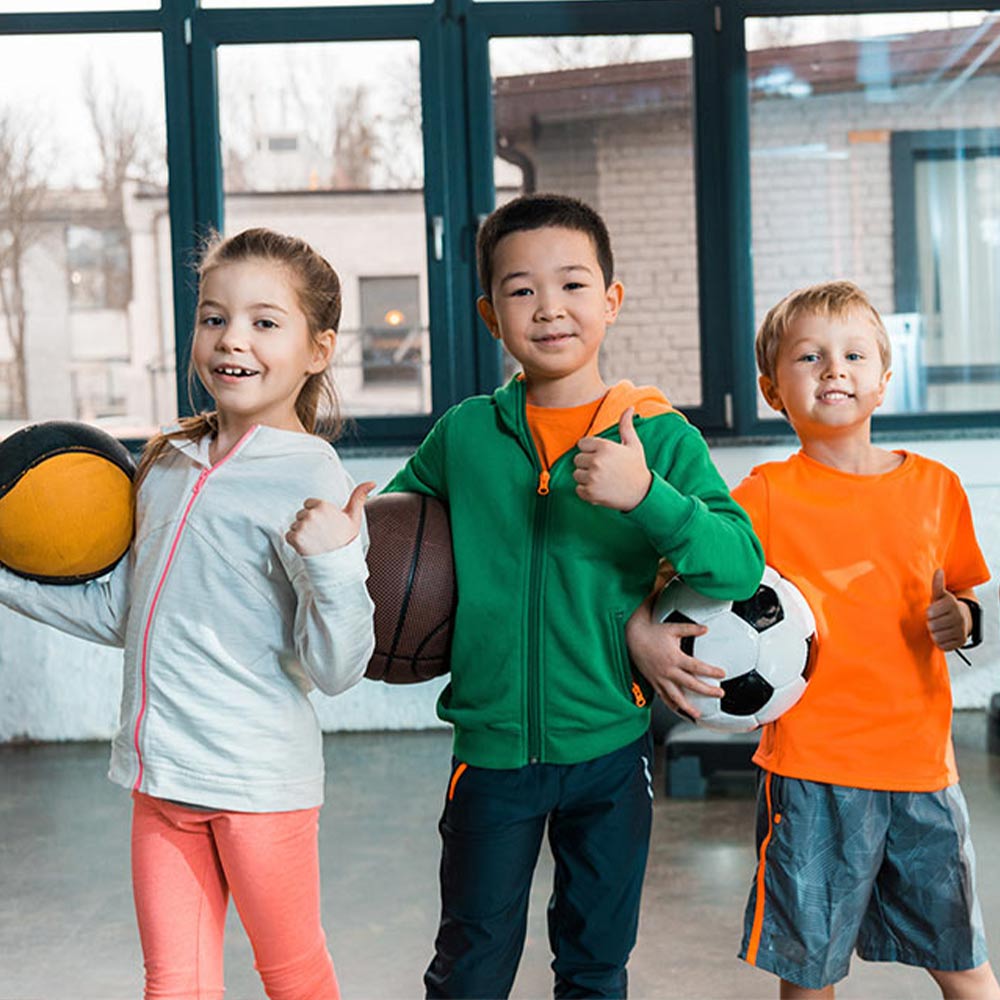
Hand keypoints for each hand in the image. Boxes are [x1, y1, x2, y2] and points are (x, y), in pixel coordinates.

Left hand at [286, 481, 374, 555]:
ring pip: (295, 525)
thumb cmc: (346, 539)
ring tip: (314, 541)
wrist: (340, 562)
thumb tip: (372, 482)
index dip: (316, 514)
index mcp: (323, 506)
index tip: (324, 524)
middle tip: (320, 534)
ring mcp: (302, 526)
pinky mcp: (295, 538)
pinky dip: (295, 542)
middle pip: (301, 514)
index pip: (309, 504)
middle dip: (308, 523)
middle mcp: (311, 514)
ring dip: (301, 533)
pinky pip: (289, 535)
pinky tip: (307, 546)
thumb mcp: (354, 517)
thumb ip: (359, 496)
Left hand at [573, 407, 652, 510]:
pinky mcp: (590, 493)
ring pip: (576, 474)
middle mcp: (596, 461)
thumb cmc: (636, 467)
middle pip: (577, 459)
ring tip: (602, 479)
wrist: (642, 493)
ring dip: (586, 477)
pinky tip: (600, 489)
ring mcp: (592, 478)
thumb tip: (629, 408)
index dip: (590, 450)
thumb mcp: (633, 444)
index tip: (601, 456)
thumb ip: (626, 426)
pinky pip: (578, 489)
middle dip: (587, 464)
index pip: (581, 444)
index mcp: (605, 447)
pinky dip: (586, 491)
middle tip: (603, 469)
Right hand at [625, 594, 724, 718]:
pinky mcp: (653, 682)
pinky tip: (678, 709)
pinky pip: (663, 697)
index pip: (697, 667)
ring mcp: (660, 678)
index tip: (722, 674)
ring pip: (675, 696)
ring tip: (697, 714)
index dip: (711, 671)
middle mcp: (668, 671)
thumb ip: (690, 629)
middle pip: (690, 685)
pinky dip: (671, 705)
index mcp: (675, 658)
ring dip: (687, 706)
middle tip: (719, 694)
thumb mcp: (673, 628)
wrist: (632, 638)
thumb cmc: (652, 633)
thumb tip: (705, 628)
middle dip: (706, 691)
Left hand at [926, 568, 970, 651]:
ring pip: (936, 636)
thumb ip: (937, 585)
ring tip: (938, 627)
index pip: (930, 612)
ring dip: (934, 633)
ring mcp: (961, 630)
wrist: (959, 619)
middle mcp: (959, 617)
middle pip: (932, 625)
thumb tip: (939, 570)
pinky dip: (939, 642)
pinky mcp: (960, 642)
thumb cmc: (943, 606)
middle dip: (930, 623)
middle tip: (935, 620)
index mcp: (952, 604)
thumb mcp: (939, 595)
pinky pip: (942, 645)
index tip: (933, 611)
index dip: (928, 613)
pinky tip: (943, 635)